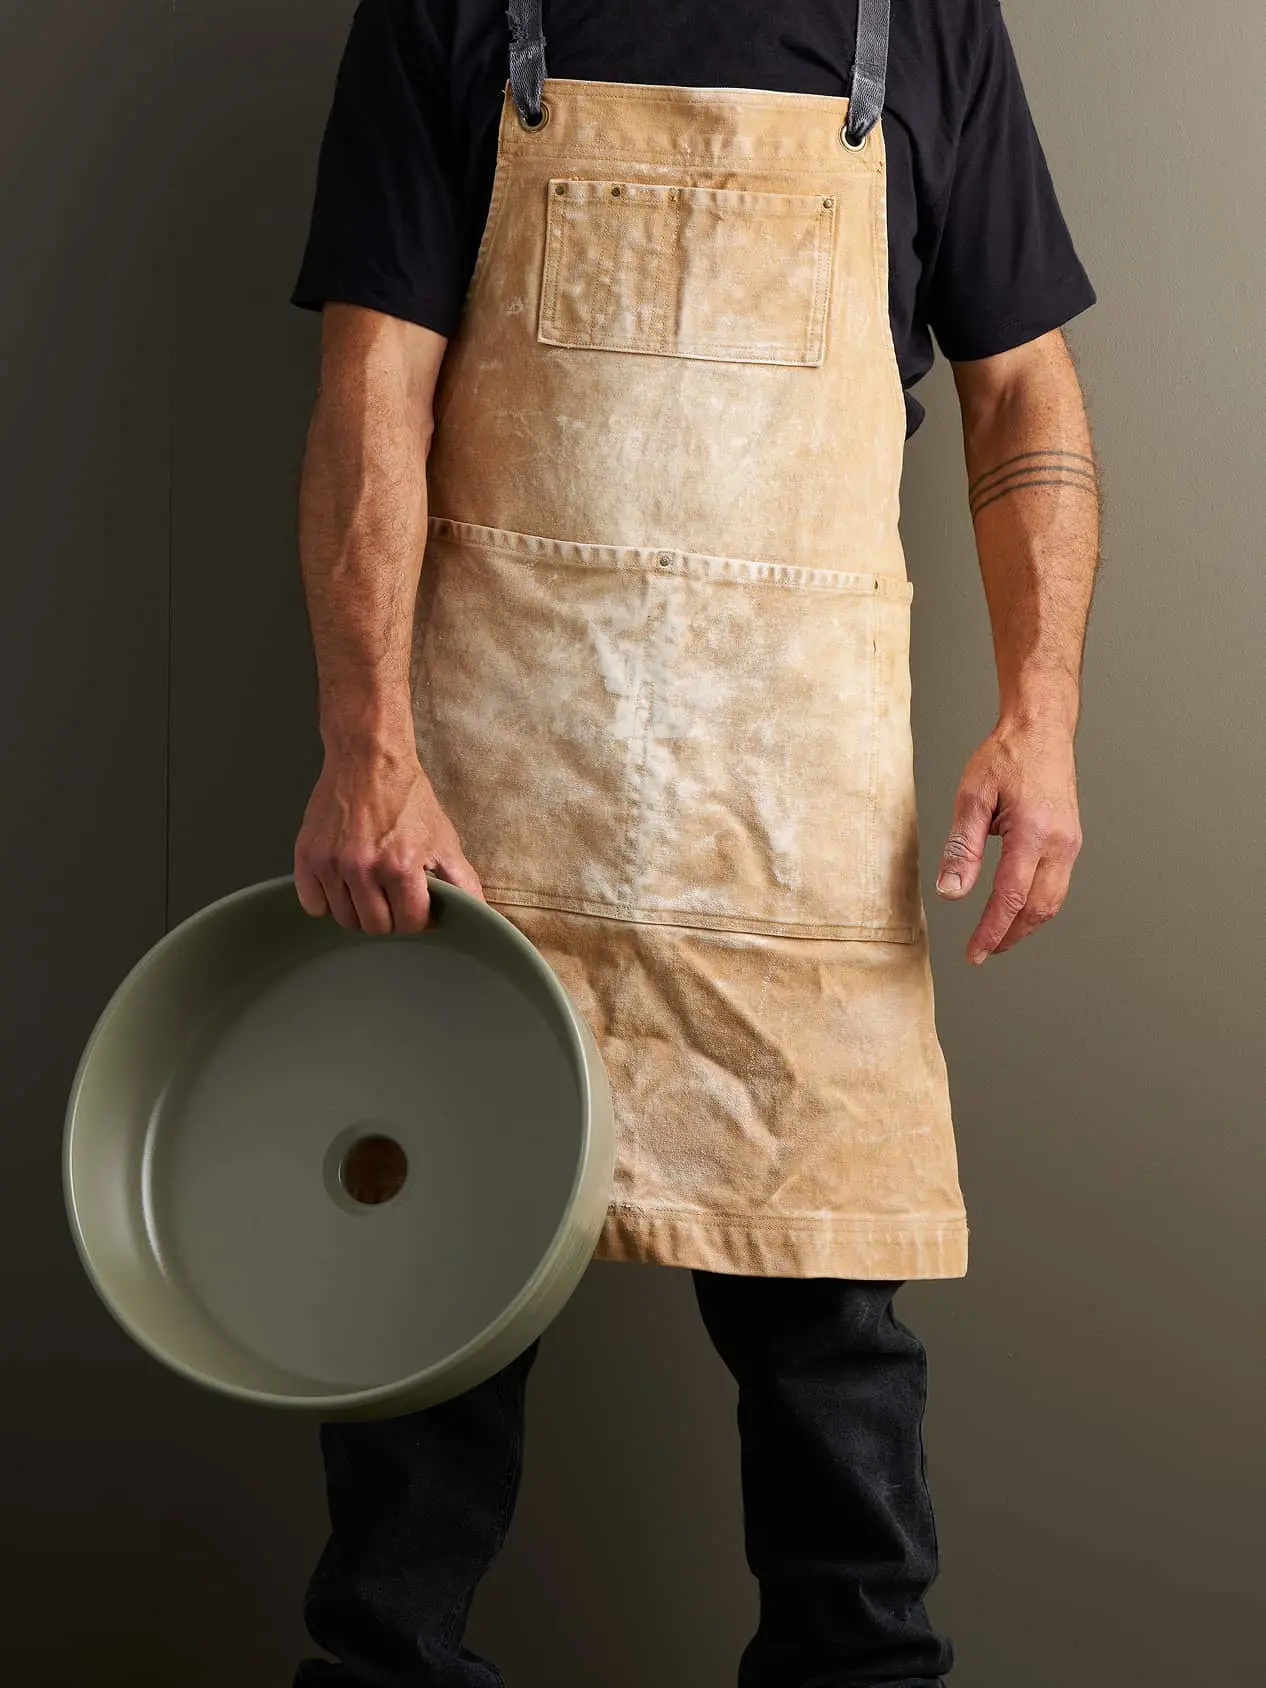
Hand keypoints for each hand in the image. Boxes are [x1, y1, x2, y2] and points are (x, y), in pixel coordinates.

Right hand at [294, 744, 484, 933]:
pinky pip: (313, 905)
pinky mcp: (306, 856)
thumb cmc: (407, 796)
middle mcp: (362, 867)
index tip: (417, 903)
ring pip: (344, 919)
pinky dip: (327, 900)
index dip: (418, 917)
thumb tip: (481, 914)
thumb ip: (463, 882)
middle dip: (389, 916)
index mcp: (400, 865)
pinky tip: (343, 881)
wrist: (368, 758)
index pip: (409, 924)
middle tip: (392, 892)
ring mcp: (331, 863)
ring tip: (369, 883)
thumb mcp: (443, 838)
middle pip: (376, 927)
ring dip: (359, 908)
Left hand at [934, 718, 1082, 962]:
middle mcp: (1060, 842)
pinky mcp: (1072, 840)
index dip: (991, 930)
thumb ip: (962, 847)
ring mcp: (1071, 843)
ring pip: (1053, 901)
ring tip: (997, 937)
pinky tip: (1017, 909)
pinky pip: (1057, 884)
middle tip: (981, 952)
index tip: (974, 953)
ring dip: (1026, 925)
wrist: (1041, 729)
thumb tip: (951, 892)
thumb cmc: (1006, 755)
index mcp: (1034, 832)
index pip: (1011, 897)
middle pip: (1038, 908)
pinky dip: (1037, 905)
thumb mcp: (972, 796)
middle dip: (1009, 936)